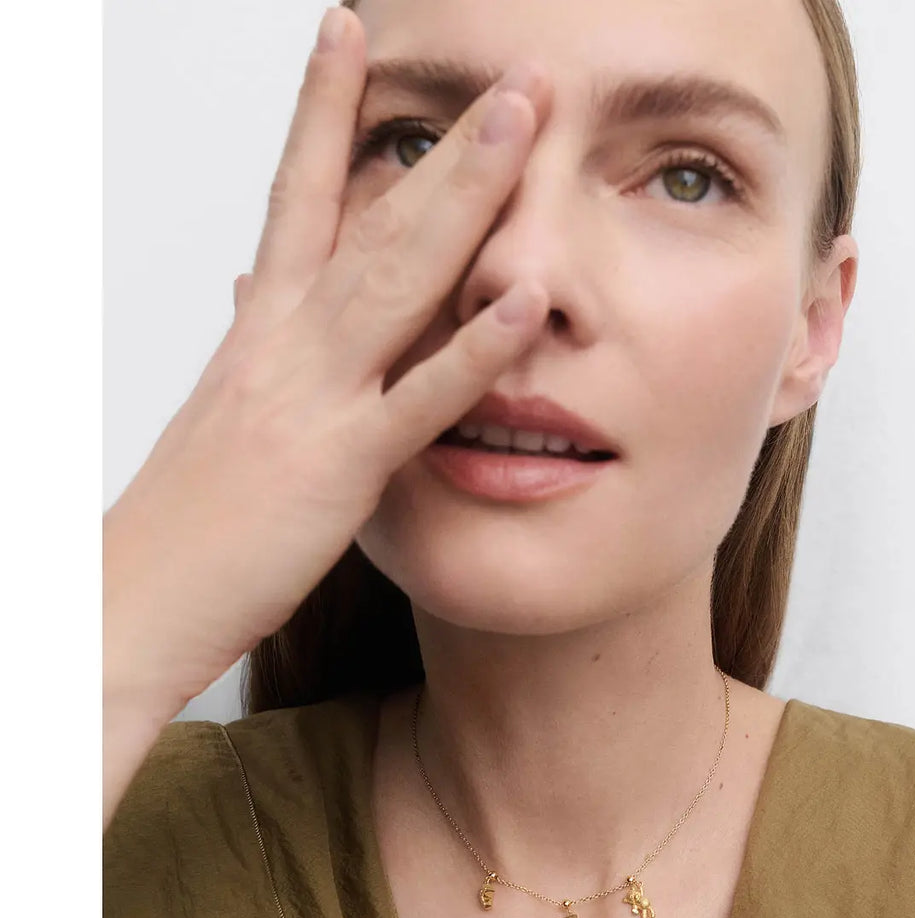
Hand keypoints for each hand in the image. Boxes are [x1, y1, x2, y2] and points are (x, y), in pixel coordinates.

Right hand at [104, 6, 550, 710]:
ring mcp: (312, 396)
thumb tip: (248, 284)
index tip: (349, 34)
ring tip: (524, 121)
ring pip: (397, 275)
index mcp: (260, 328)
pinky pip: (417, 401)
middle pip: (370, 213)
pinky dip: (472, 353)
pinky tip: (524, 303)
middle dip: (444, 139)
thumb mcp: (223, 410)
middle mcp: (285, 340)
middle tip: (509, 72)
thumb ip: (251, 341)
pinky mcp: (337, 465)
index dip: (323, 109)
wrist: (128, 601)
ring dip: (465, 194)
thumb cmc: (187, 515)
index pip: (296, 192)